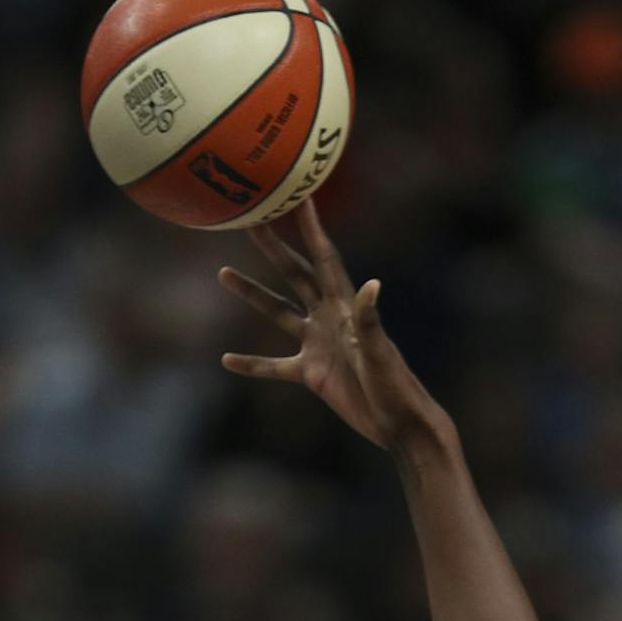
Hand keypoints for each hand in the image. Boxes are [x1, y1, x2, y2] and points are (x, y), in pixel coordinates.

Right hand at [220, 200, 440, 452]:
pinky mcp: (311, 374)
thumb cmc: (396, 386)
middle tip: (250, 220)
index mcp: (346, 307)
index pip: (325, 259)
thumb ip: (371, 320)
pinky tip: (227, 360)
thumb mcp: (381, 353)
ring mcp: (318, 344)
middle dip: (273, 248)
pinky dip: (252, 364)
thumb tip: (372, 284)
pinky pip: (274, 366)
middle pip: (295, 275)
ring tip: (223, 273)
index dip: (312, 229)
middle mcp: (329, 318)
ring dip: (252, 295)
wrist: (398, 424)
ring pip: (277, 312)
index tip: (299, 196)